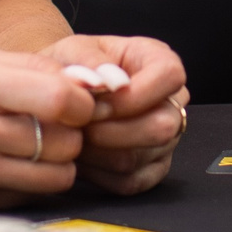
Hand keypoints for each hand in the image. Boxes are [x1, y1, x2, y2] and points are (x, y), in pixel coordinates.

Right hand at [0, 48, 96, 207]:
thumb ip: (33, 68)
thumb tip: (93, 84)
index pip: (62, 100)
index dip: (82, 103)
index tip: (75, 102)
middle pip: (66, 142)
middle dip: (71, 133)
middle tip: (52, 125)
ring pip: (57, 176)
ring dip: (57, 162)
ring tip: (34, 147)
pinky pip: (30, 195)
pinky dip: (31, 182)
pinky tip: (7, 165)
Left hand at [44, 34, 187, 195]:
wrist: (59, 95)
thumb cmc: (72, 69)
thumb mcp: (72, 50)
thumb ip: (88, 61)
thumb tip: (107, 82)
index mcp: (159, 61)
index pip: (169, 76)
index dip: (136, 94)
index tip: (98, 105)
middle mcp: (171, 101)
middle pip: (163, 126)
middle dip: (111, 131)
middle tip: (77, 125)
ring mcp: (166, 140)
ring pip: (139, 157)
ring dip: (97, 152)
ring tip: (71, 137)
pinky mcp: (150, 170)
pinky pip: (129, 181)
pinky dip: (97, 173)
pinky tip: (80, 155)